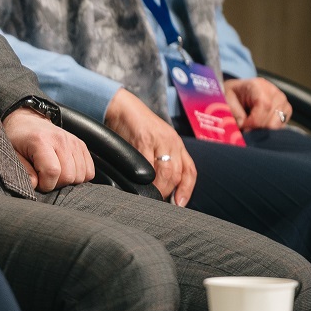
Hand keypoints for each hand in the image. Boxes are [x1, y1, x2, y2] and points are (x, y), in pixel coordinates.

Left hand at [2, 107, 94, 190]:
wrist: (27, 122)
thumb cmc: (18, 140)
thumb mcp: (12, 154)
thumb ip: (23, 170)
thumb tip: (35, 184)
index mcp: (41, 140)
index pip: (52, 172)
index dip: (45, 184)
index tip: (37, 182)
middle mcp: (60, 138)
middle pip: (69, 176)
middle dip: (56, 184)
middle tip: (44, 177)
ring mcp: (73, 141)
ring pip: (81, 175)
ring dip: (68, 181)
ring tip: (54, 173)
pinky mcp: (81, 145)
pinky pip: (89, 171)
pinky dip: (79, 176)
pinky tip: (65, 170)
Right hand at [104, 88, 196, 204]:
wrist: (121, 107)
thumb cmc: (136, 127)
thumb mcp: (156, 142)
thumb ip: (162, 160)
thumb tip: (162, 188)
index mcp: (176, 144)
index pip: (189, 171)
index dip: (187, 190)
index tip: (179, 204)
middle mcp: (171, 141)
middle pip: (177, 174)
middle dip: (168, 192)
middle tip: (157, 201)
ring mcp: (158, 140)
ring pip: (165, 172)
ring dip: (157, 187)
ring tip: (148, 195)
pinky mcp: (142, 139)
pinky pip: (145, 164)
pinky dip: (143, 177)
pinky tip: (137, 181)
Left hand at [223, 77, 292, 129]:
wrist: (239, 91)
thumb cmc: (233, 94)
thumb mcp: (227, 98)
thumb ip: (234, 110)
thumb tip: (243, 123)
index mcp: (258, 85)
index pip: (264, 105)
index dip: (254, 120)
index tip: (244, 126)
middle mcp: (274, 91)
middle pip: (273, 116)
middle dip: (258, 127)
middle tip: (246, 128)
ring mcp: (282, 100)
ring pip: (278, 123)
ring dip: (264, 129)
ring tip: (252, 127)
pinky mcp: (286, 109)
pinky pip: (282, 125)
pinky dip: (270, 129)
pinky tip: (259, 126)